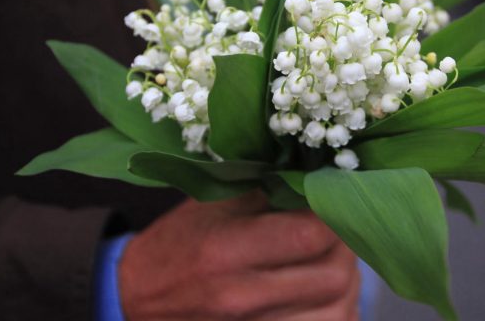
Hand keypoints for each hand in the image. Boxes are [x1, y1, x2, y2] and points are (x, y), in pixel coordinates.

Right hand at [119, 191, 359, 319]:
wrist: (137, 298)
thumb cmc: (179, 244)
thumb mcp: (214, 204)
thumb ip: (269, 190)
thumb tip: (323, 177)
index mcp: (225, 250)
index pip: (310, 234)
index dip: (335, 213)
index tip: (334, 199)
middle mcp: (240, 296)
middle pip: (334, 275)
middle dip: (346, 247)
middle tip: (338, 229)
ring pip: (338, 311)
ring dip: (347, 283)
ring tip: (331, 261)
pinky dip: (335, 310)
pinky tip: (322, 292)